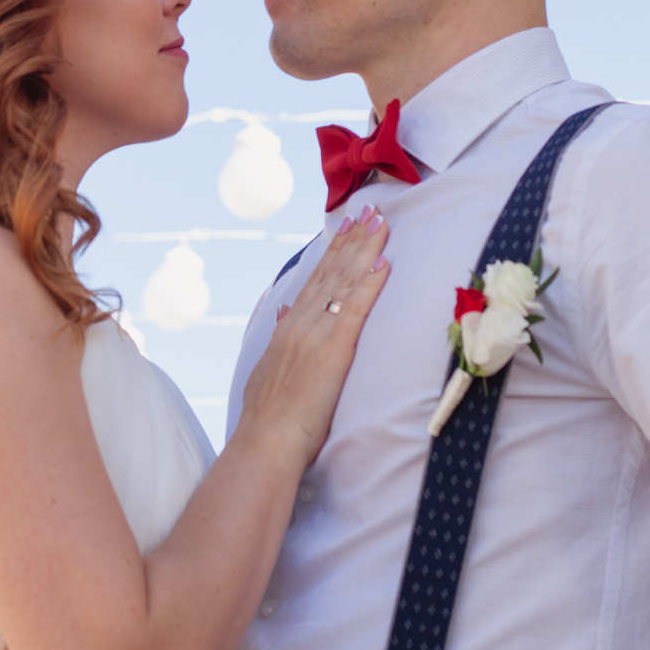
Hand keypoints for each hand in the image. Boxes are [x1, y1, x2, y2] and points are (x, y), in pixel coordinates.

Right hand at [236, 209, 389, 465]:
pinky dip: (369, 284)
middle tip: (370, 209)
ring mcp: (316, 334)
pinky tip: (383, 263)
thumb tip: (282, 312)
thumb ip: (278, 337)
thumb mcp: (267, 368)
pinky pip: (355, 309)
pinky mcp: (333, 350)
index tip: (346, 225)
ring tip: (380, 223)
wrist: (265, 440)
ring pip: (344, 282)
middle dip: (352, 239)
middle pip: (331, 272)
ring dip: (364, 250)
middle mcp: (301, 323)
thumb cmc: (269, 416)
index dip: (333, 252)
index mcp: (288, 328)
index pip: (315, 280)